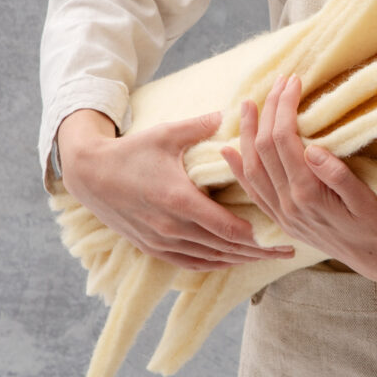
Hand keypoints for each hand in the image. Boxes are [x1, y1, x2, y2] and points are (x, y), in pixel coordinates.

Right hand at [56, 109, 296, 271]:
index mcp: (179, 200)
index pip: (229, 227)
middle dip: (259, 251)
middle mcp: (171, 228)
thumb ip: (200, 126)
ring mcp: (160, 241)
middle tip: (287, 249)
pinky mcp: (151, 248)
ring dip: (240, 259)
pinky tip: (232, 260)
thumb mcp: (166, 134)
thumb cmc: (131, 151)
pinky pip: (190, 263)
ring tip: (267, 257)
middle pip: (226, 248)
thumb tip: (230, 112)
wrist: (89, 174)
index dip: (258, 235)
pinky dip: (215, 263)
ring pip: (210, 259)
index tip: (281, 233)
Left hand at [221, 75, 376, 284]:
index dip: (285, 107)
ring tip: (248, 105)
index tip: (293, 82)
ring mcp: (281, 214)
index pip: (284, 140)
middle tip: (278, 82)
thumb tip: (312, 149)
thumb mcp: (367, 201)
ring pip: (252, 167)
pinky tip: (229, 150)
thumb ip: (338, 176)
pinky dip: (238, 168)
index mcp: (307, 194)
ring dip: (248, 133)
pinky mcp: (281, 220)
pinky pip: (252, 191)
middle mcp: (287, 204)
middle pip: (265, 148)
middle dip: (268, 111)